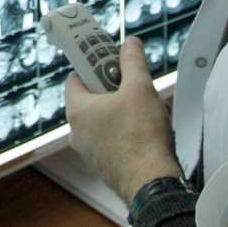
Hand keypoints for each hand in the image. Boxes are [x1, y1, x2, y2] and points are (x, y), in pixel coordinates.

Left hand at [65, 37, 182, 203]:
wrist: (151, 182)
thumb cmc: (141, 136)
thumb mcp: (140, 87)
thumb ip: (133, 62)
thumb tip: (130, 44)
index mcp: (77, 110)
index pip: (75, 77)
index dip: (93, 65)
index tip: (111, 61)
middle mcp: (77, 132)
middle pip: (92, 98)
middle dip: (114, 88)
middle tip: (134, 84)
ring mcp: (90, 151)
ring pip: (104, 120)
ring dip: (123, 110)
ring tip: (147, 108)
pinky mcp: (105, 165)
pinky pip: (112, 140)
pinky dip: (127, 131)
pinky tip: (148, 131)